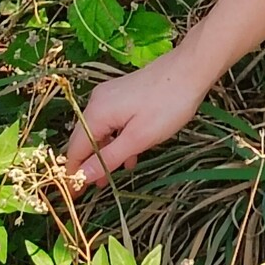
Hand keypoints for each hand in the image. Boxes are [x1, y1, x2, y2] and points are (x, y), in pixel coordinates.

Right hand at [63, 45, 211, 188]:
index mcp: (96, 113)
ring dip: (104, 154)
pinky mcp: (124, 94)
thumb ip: (108, 158)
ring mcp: (110, 96)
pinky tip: (129, 155)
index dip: (72, 174)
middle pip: (85, 139)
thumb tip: (82, 177)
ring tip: (110, 178)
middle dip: (87, 165)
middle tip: (90, 190)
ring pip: (100, 131)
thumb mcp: (138, 138)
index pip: (74, 150)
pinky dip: (117, 140)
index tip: (74, 196)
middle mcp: (97, 102)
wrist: (191, 68)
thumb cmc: (168, 105)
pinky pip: (113, 122)